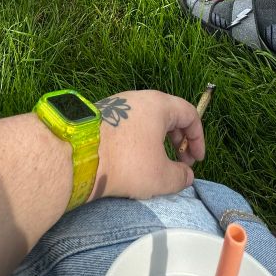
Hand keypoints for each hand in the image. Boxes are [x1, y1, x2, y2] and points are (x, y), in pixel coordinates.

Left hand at [90, 90, 204, 200]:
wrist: (77, 157)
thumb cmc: (127, 163)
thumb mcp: (161, 177)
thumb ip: (181, 177)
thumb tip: (187, 175)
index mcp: (159, 104)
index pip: (189, 114)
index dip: (198, 138)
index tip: (196, 161)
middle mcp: (138, 98)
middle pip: (168, 115)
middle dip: (178, 140)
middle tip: (179, 161)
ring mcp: (117, 105)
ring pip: (146, 120)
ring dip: (157, 141)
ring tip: (155, 163)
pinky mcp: (100, 116)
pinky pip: (128, 125)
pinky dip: (137, 140)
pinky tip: (131, 160)